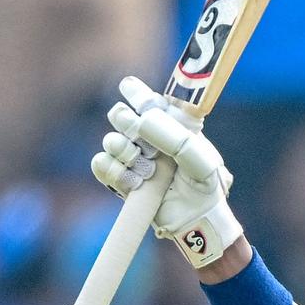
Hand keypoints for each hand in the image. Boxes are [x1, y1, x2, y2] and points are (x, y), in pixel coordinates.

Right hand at [91, 76, 243, 267]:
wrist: (194, 219)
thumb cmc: (203, 185)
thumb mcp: (199, 159)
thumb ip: (174, 137)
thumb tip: (142, 120)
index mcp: (171, 124)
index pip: (150, 101)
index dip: (137, 92)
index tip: (127, 86)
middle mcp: (150, 138)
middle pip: (121, 115)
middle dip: (126, 121)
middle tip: (137, 132)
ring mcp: (134, 157)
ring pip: (110, 140)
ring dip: (125, 152)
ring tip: (147, 169)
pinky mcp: (121, 179)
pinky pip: (100, 164)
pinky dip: (114, 172)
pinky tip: (134, 183)